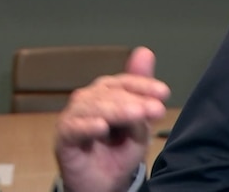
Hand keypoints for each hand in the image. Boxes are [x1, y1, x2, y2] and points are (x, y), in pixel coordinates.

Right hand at [55, 46, 170, 191]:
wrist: (106, 182)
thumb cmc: (121, 149)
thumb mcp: (140, 122)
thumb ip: (141, 92)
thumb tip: (144, 51)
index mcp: (109, 92)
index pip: (126, 82)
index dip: (144, 85)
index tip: (164, 93)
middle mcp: (90, 99)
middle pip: (111, 93)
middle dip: (135, 100)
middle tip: (155, 109)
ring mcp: (75, 116)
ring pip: (93, 106)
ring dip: (116, 110)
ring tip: (135, 115)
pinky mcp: (64, 137)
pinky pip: (73, 128)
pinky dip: (87, 126)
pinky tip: (102, 127)